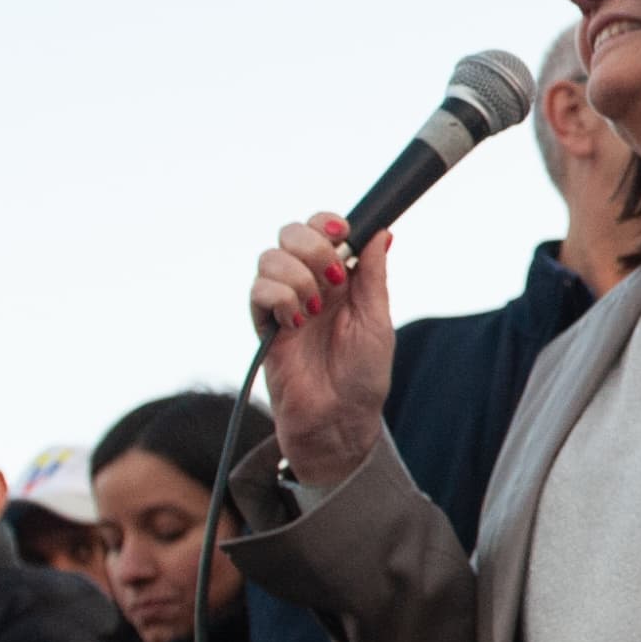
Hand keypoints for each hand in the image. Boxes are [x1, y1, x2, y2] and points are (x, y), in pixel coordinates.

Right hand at [251, 213, 394, 490]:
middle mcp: (308, 283)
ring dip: (297, 276)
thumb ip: (373, 275)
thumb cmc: (363, 375)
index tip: (342, 234)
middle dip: (312, 246)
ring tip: (315, 310)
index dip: (327, 222)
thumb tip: (382, 230)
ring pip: (270, 257)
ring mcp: (283, 302)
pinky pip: (258, 291)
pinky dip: (279, 298)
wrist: (340, 419)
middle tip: (333, 278)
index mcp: (339, 277)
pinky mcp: (264, 325)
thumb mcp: (377, 320)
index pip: (321, 228)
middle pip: (290, 232)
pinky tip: (297, 322)